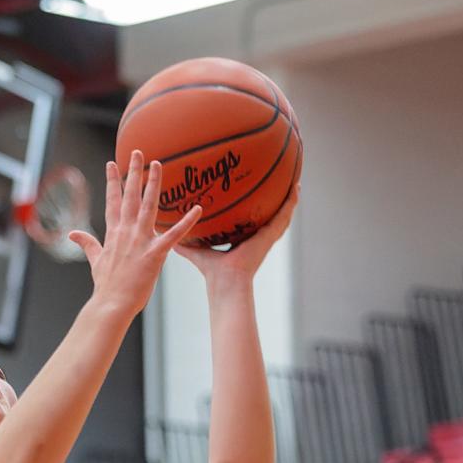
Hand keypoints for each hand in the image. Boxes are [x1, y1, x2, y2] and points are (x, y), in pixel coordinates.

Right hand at [70, 151, 202, 316]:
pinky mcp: (155, 254)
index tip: (112, 164)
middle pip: (130, 196)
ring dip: (153, 184)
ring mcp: (140, 242)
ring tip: (158, 164)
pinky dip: (186, 222)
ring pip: (148, 206)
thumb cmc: (106, 286)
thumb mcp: (95, 261)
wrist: (111, 304)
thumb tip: (73, 233)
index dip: (113, 182)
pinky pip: (174, 235)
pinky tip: (198, 209)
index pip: (112, 201)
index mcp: (113, 234)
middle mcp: (126, 232)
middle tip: (138, 152)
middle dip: (134, 173)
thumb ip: (87, 243)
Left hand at [174, 184, 298, 288]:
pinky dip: (291, 201)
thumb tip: (167, 236)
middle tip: (283, 184)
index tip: (258, 197)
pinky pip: (284, 215)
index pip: (252, 223)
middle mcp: (258, 238)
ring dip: (289, 199)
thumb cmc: (213, 272)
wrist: (225, 280)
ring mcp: (267, 237)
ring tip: (295, 181)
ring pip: (283, 215)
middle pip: (271, 217)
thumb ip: (186, 245)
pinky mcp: (270, 235)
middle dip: (277, 201)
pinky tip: (296, 187)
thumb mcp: (199, 252)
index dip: (256, 211)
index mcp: (244, 242)